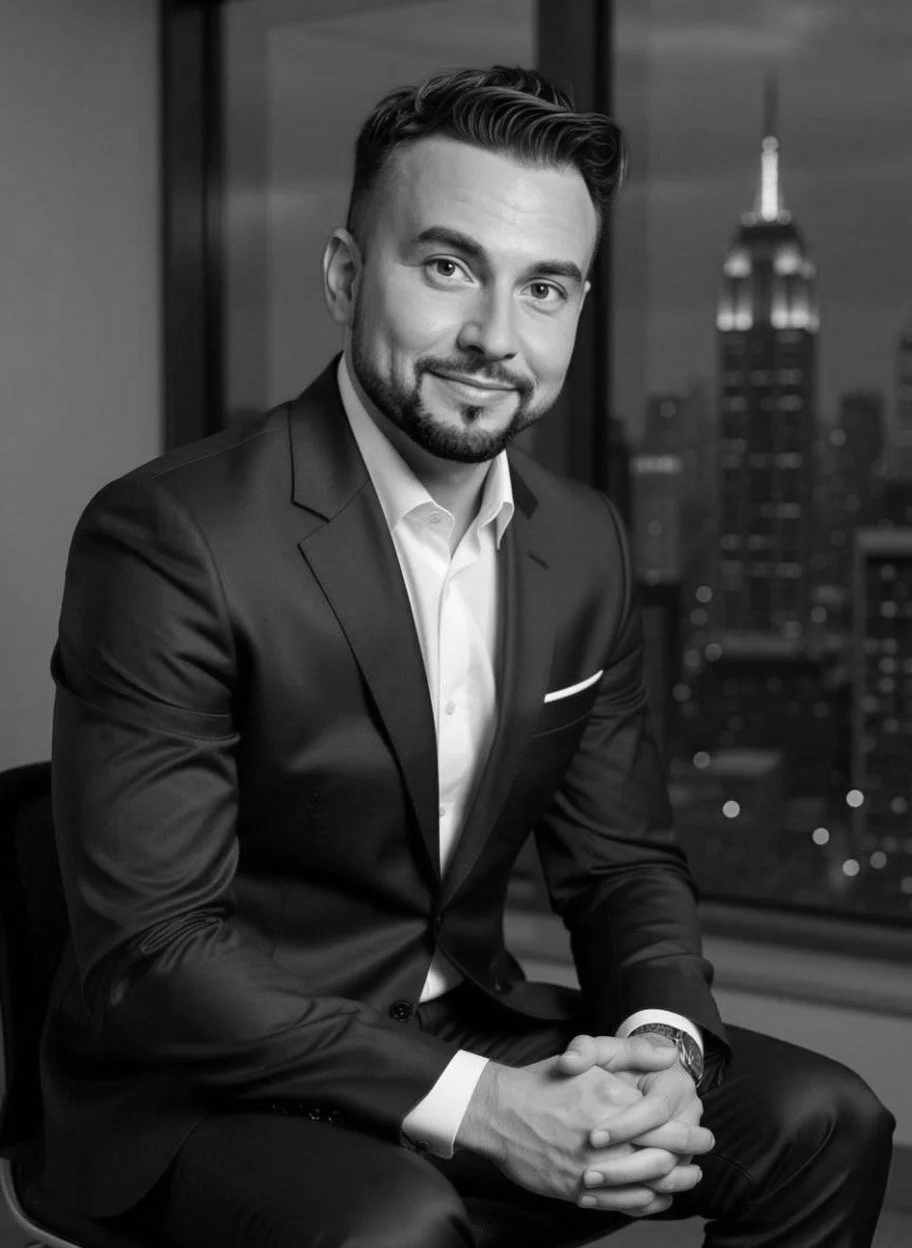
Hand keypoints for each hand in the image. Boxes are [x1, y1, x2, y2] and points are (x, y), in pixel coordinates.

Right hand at [456, 1037, 695, 1216]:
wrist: (499, 1112)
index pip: (666, 1126)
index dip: (691, 1134)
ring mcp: (591, 1169)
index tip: (703, 1133)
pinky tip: (656, 1196)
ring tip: (687, 1178)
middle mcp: (606, 1140)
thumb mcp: (587, 1057)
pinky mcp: (577, 1191)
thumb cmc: (544, 1083)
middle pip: (663, 1159)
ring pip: (646, 1186)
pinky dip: (646, 1203)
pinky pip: (622, 1205)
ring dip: (673, 1184)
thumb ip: (632, 1053)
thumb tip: (670, 1054)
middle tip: (702, 1155)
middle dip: (688, 1160)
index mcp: (612, 1104)